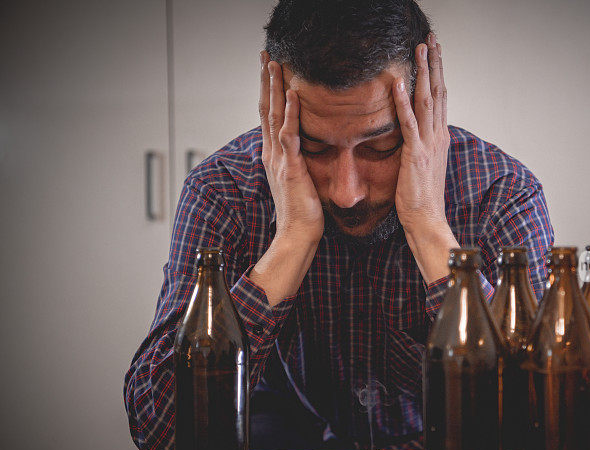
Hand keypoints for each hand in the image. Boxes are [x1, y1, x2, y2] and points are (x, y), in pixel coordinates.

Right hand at [258, 51, 323, 244]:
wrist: (297, 235)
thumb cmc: (303, 212)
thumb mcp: (298, 181)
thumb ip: (298, 162)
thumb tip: (306, 150)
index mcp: (274, 157)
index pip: (270, 117)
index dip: (269, 92)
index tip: (270, 70)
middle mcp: (271, 154)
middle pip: (266, 109)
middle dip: (266, 81)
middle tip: (265, 55)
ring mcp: (278, 160)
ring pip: (274, 116)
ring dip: (275, 88)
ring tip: (274, 63)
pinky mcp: (290, 167)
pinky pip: (290, 134)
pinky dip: (292, 113)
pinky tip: (295, 94)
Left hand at [393, 33, 449, 233]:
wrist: (427, 220)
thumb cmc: (421, 198)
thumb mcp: (422, 166)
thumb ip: (419, 147)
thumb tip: (412, 136)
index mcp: (440, 138)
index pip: (441, 98)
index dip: (437, 73)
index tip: (434, 52)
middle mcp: (438, 136)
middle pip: (439, 91)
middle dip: (434, 63)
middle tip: (431, 39)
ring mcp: (428, 144)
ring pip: (428, 100)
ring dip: (423, 73)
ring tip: (419, 49)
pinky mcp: (416, 154)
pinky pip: (409, 123)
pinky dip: (403, 103)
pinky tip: (397, 84)